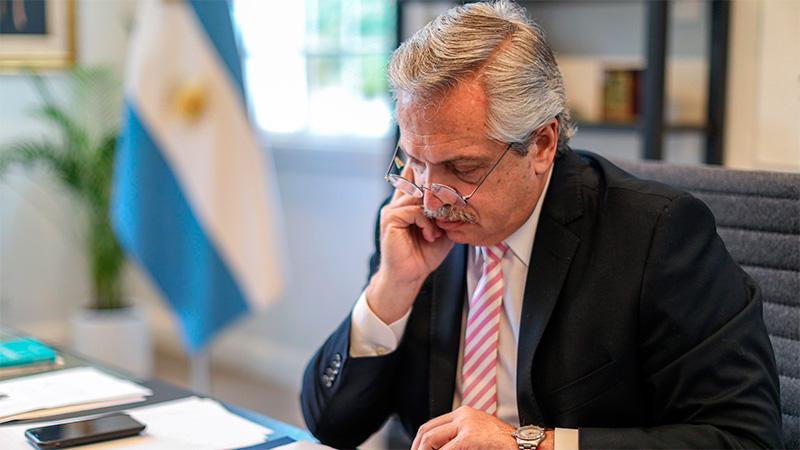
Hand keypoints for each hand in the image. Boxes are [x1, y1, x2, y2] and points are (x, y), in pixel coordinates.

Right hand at [366, 167, 453, 322]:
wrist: (410, 275)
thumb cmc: (425, 254)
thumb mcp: (442, 228)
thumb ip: (446, 212)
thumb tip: (461, 197)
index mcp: (408, 202)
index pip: (415, 176)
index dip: (430, 175)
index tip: (448, 183)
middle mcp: (398, 202)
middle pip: (420, 183)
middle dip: (438, 197)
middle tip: (448, 215)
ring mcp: (392, 209)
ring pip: (418, 197)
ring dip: (434, 214)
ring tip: (437, 232)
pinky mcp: (391, 219)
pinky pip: (413, 211)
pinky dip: (426, 223)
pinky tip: (430, 236)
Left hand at [411, 406, 518, 449]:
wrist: (524, 444)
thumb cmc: (504, 444)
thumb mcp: (478, 435)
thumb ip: (459, 437)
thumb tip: (441, 448)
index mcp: (463, 413)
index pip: (432, 425)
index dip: (420, 441)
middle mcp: (462, 415)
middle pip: (427, 430)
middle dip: (417, 447)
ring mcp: (465, 424)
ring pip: (431, 439)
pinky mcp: (470, 437)